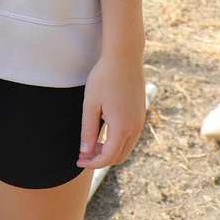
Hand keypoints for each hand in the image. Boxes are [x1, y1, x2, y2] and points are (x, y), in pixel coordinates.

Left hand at [77, 53, 145, 169]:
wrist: (124, 57)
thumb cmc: (104, 77)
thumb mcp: (90, 104)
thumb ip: (89, 129)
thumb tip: (86, 151)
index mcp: (122, 126)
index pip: (108, 156)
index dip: (92, 162)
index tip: (78, 160)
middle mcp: (135, 127)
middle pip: (120, 156)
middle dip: (101, 160)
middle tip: (83, 155)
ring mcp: (140, 121)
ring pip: (127, 148)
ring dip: (110, 151)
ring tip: (91, 144)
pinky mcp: (141, 114)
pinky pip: (131, 137)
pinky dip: (118, 142)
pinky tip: (103, 133)